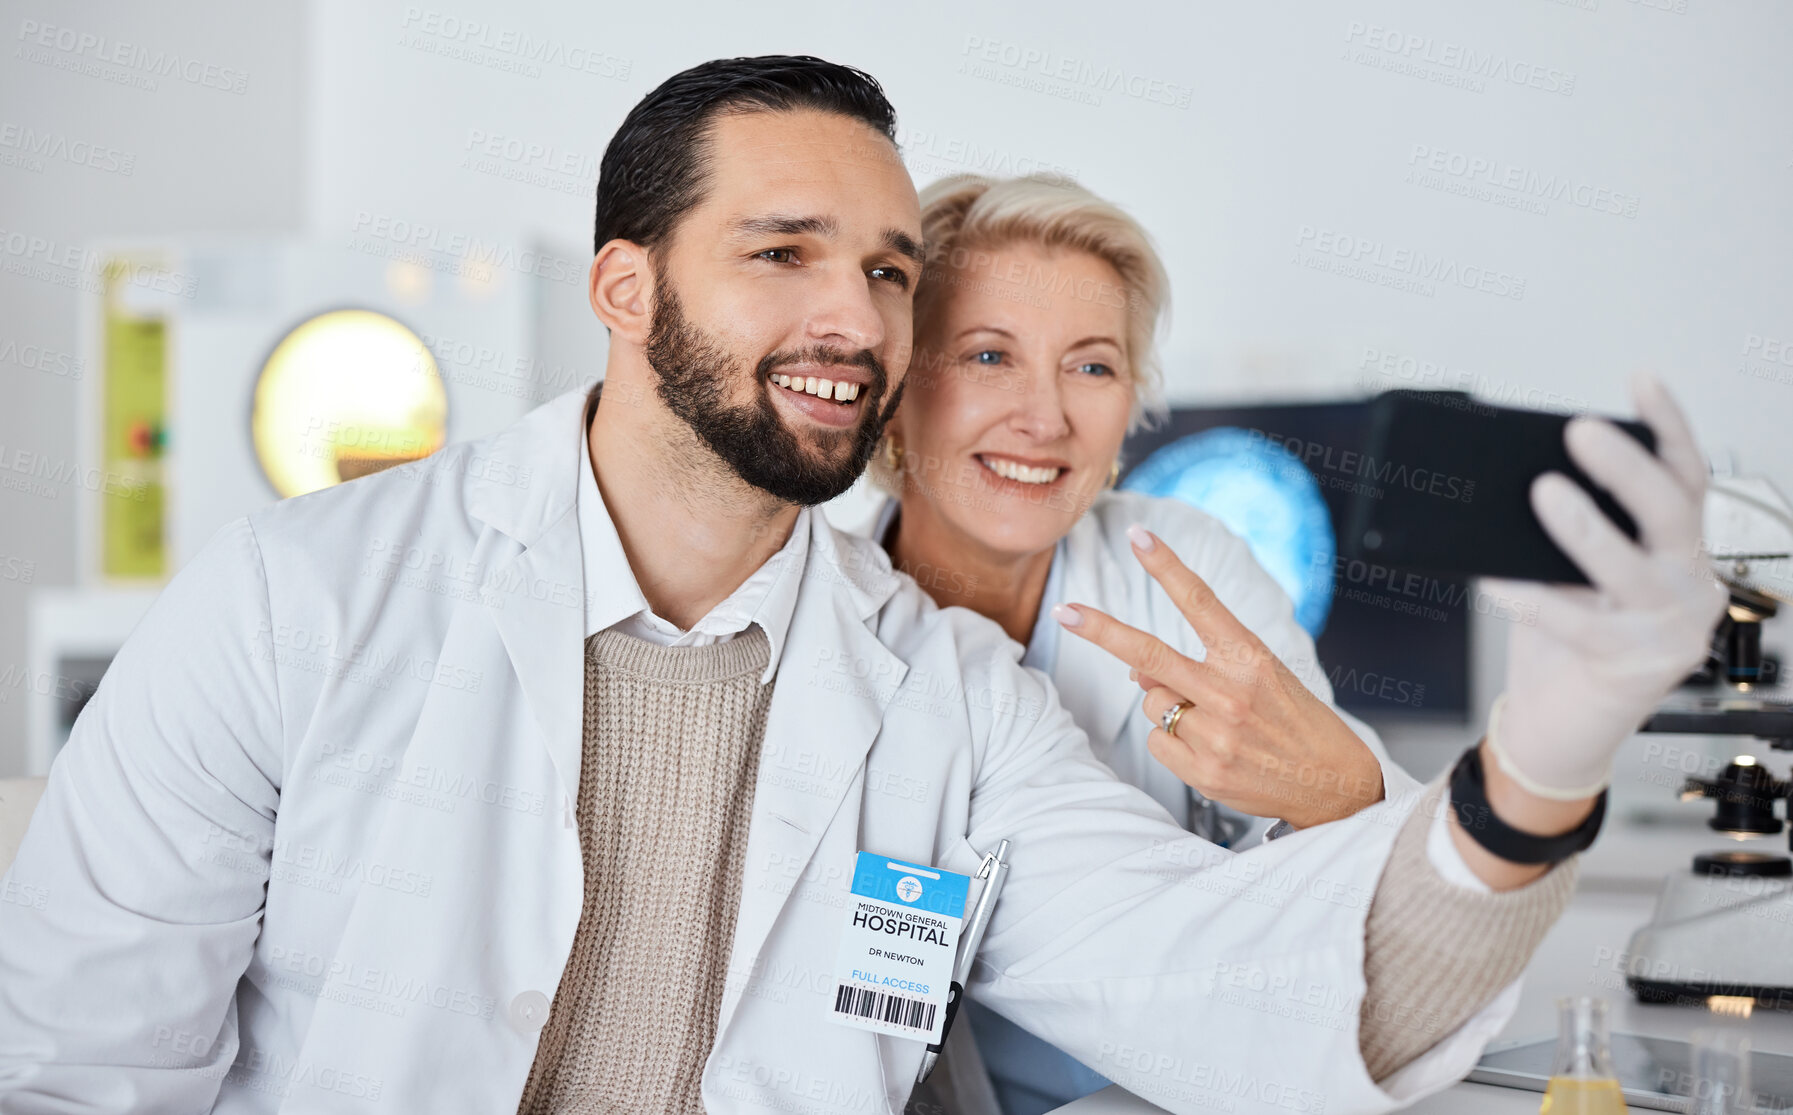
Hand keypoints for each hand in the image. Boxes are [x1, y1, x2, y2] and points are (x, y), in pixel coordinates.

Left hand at [1052, 528, 1385, 828]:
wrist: (1334, 783)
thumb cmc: (1293, 720)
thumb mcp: (1261, 676)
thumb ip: (1201, 664)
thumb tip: (1134, 668)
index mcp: (1250, 657)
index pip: (1199, 600)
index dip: (1166, 565)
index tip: (1138, 535)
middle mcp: (1230, 692)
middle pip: (1146, 653)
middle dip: (1099, 630)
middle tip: (1064, 611)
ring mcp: (1214, 734)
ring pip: (1150, 700)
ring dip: (1165, 702)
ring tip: (1214, 720)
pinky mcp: (1203, 771)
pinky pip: (1157, 740)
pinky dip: (1171, 740)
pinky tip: (1209, 748)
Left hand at [1486, 374, 1727, 797]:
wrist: (1563, 729)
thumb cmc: (1567, 642)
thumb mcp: (1571, 575)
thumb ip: (1562, 535)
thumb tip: (1516, 478)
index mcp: (1679, 551)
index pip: (1685, 477)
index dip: (1667, 425)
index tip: (1640, 377)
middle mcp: (1690, 585)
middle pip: (1672, 511)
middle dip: (1626, 466)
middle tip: (1578, 430)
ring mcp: (1671, 631)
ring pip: (1631, 568)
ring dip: (1585, 528)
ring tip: (1543, 491)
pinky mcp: (1633, 670)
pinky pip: (1576, 623)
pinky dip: (1532, 598)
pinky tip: (1493, 579)